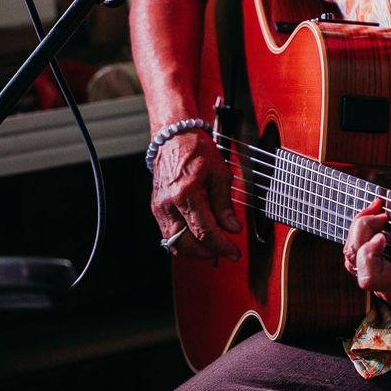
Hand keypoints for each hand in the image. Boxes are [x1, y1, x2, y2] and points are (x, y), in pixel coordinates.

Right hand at [151, 129, 241, 260]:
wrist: (174, 137)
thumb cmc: (196, 149)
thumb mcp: (220, 173)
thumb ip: (225, 204)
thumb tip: (232, 227)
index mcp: (186, 193)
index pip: (205, 231)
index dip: (222, 246)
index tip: (234, 253)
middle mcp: (169, 204)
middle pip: (187, 243)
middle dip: (208, 253)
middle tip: (225, 251)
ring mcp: (160, 208)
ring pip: (175, 243)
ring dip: (194, 250)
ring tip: (212, 246)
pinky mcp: (156, 208)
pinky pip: (168, 234)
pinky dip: (183, 240)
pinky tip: (197, 237)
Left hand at [343, 198, 390, 318]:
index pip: (367, 275)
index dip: (368, 252)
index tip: (384, 234)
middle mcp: (388, 287)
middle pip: (354, 259)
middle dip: (361, 226)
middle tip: (379, 208)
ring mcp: (387, 284)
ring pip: (356, 259)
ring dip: (362, 231)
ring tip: (379, 211)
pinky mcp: (390, 278)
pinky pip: (368, 259)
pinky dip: (369, 239)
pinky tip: (385, 223)